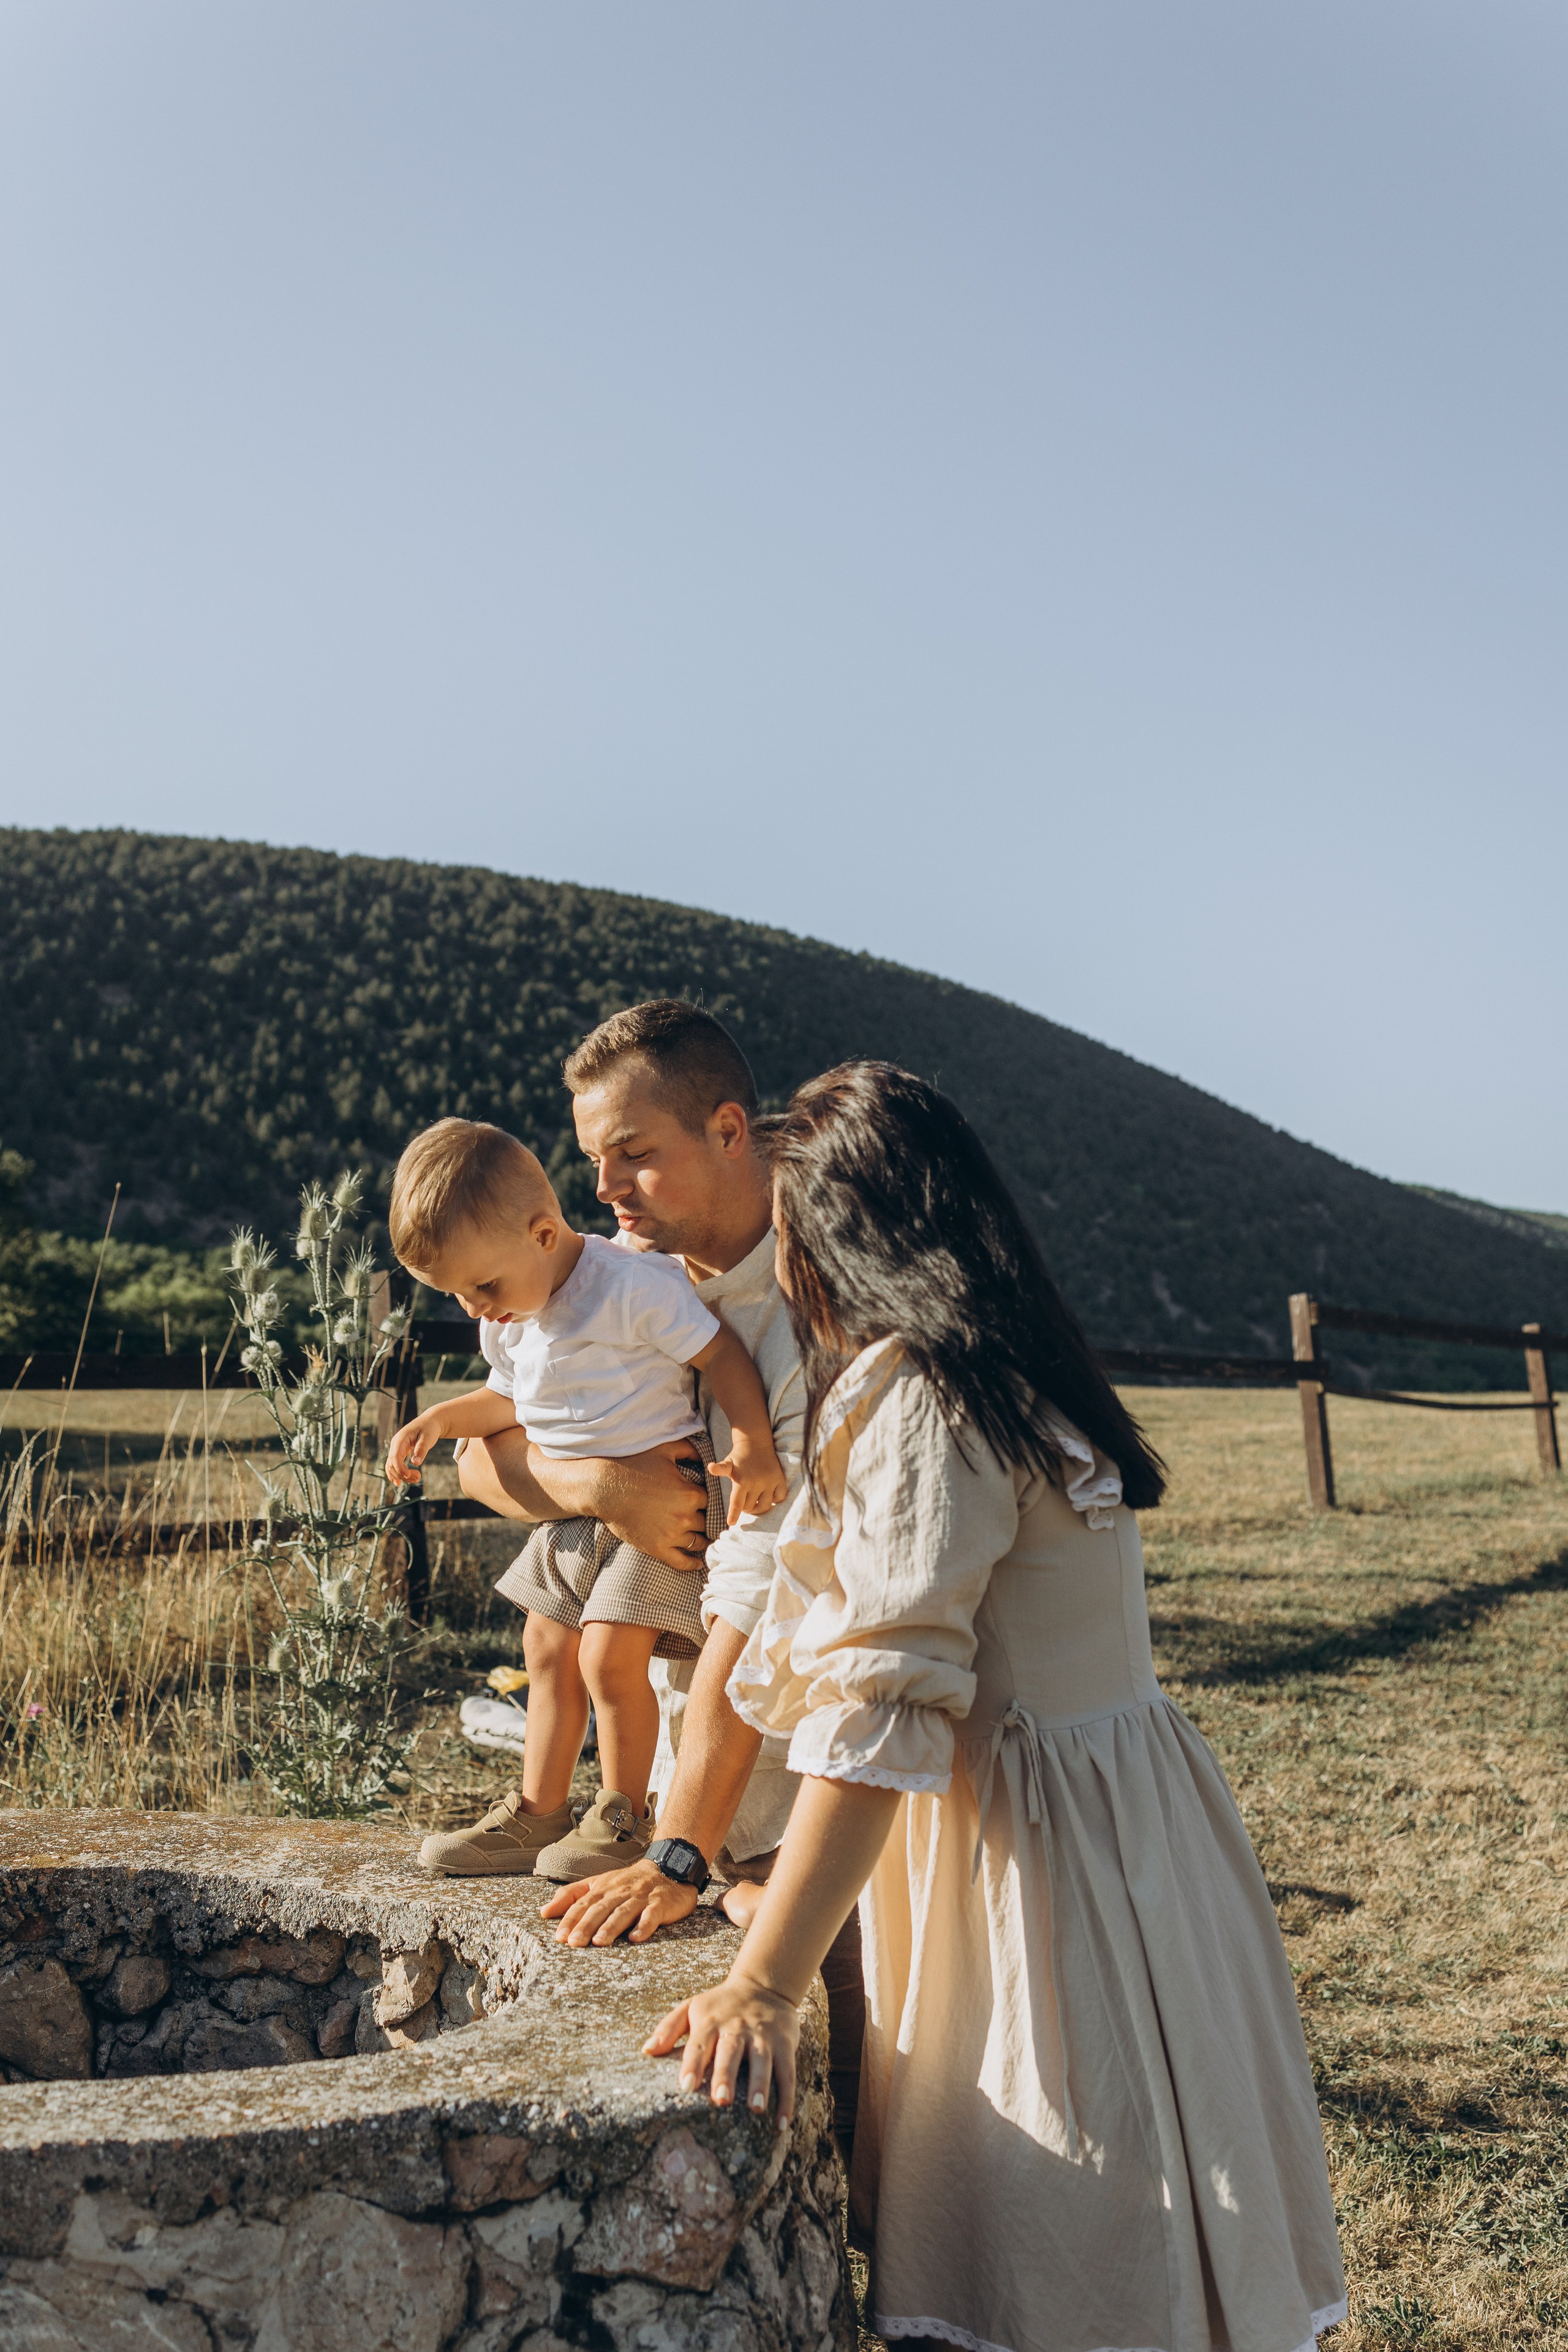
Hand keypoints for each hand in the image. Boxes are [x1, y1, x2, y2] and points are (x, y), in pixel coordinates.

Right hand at [386, 1407, 443, 1486]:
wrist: (430, 1422)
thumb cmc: (430, 1428)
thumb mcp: (428, 1437)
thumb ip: (421, 1449)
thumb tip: (415, 1463)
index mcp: (401, 1438)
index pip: (395, 1456)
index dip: (399, 1468)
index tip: (408, 1475)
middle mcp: (395, 1444)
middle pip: (391, 1464)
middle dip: (402, 1474)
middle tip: (418, 1478)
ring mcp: (396, 1449)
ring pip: (392, 1467)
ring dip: (401, 1476)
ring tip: (416, 1480)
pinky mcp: (400, 1452)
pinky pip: (396, 1465)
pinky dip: (400, 1473)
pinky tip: (408, 1479)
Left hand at [540, 1860, 697, 1945]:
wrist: (667, 1869)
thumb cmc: (627, 1882)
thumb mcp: (597, 1884)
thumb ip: (571, 1896)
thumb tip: (544, 1911)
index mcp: (603, 1887)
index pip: (583, 1903)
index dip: (571, 1919)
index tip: (559, 1936)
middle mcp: (620, 1891)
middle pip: (600, 1909)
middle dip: (586, 1925)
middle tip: (574, 1943)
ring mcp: (640, 1897)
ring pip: (623, 1912)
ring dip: (611, 1926)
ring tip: (600, 1942)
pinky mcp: (660, 1904)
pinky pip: (652, 1915)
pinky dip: (644, 1926)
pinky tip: (636, 1938)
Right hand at [569, 1441, 711, 1569]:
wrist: (604, 1487)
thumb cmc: (634, 1465)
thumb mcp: (665, 1449)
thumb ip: (690, 1450)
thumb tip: (705, 1455)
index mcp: (690, 1494)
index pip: (713, 1502)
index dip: (711, 1501)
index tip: (707, 1501)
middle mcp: (684, 1517)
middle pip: (707, 1523)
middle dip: (706, 1519)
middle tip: (707, 1519)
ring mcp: (671, 1535)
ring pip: (698, 1542)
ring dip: (703, 1540)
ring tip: (705, 1540)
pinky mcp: (656, 1548)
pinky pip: (681, 1562)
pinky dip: (692, 1563)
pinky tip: (698, 1563)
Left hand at [643, 1973, 799, 2123]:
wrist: (764, 1985)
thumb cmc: (720, 2005)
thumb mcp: (691, 2007)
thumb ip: (668, 2027)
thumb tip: (646, 2051)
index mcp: (710, 2022)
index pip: (699, 2043)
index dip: (692, 2064)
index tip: (686, 2086)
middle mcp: (737, 2028)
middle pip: (731, 2051)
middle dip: (726, 2074)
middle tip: (720, 2100)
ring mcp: (762, 2036)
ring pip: (763, 2060)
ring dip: (760, 2084)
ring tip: (756, 2109)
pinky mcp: (784, 2044)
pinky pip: (787, 2072)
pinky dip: (787, 2098)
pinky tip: (782, 2124)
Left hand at [708, 1438, 787, 1525]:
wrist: (755, 1442)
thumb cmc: (739, 1456)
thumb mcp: (728, 1463)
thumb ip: (720, 1469)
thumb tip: (710, 1467)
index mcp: (742, 1481)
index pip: (737, 1504)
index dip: (733, 1515)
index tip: (731, 1523)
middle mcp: (756, 1482)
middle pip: (750, 1507)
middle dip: (746, 1507)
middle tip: (744, 1502)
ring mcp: (769, 1481)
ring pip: (765, 1506)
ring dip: (759, 1508)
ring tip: (754, 1503)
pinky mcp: (779, 1479)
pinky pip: (780, 1497)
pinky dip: (775, 1500)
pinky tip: (769, 1496)